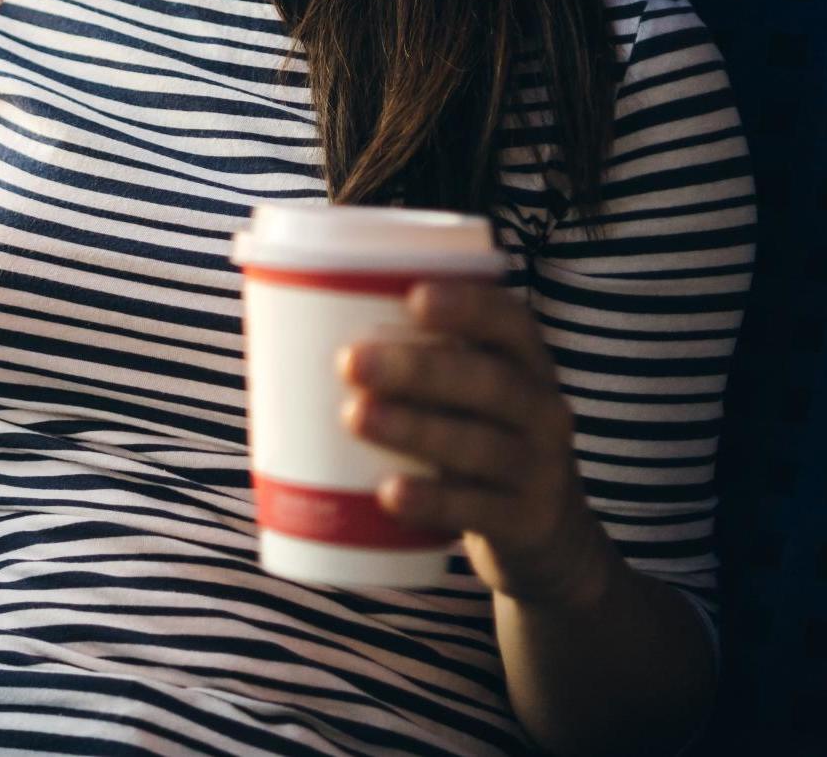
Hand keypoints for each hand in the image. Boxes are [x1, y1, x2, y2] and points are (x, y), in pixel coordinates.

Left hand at [338, 280, 619, 610]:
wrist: (541, 532)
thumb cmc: (472, 435)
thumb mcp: (460, 394)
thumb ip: (405, 359)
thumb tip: (284, 326)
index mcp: (524, 363)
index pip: (510, 322)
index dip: (468, 305)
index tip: (413, 295)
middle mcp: (542, 410)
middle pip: (492, 382)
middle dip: (420, 368)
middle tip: (350, 360)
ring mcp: (540, 470)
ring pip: (484, 446)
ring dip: (416, 429)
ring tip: (356, 417)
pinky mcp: (525, 523)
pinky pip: (480, 510)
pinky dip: (434, 501)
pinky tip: (390, 493)